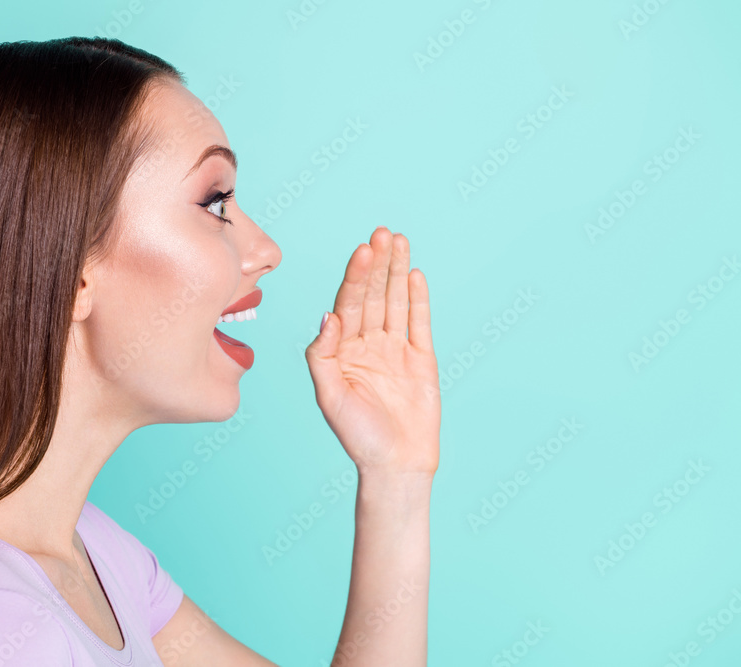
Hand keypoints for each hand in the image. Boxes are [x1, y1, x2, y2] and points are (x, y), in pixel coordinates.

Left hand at [305, 226, 439, 476]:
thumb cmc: (357, 435)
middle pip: (373, 295)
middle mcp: (367, 344)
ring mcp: (395, 349)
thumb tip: (328, 316)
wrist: (395, 465)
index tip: (362, 251)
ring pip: (396, 302)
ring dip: (397, 271)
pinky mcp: (421, 359)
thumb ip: (323, 355)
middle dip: (377, 265)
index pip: (348, 304)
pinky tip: (415, 273)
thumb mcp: (329, 396)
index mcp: (342, 349)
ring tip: (399, 240)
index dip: (355, 277)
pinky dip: (418, 299)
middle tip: (382, 233)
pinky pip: (419, 323)